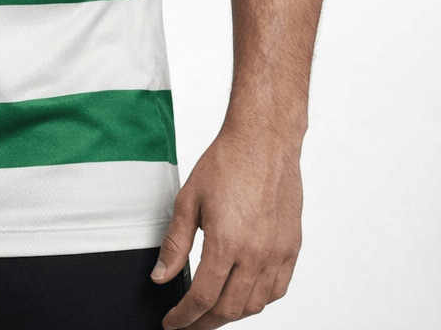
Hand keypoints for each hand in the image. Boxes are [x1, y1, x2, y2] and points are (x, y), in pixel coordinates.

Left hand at [151, 128, 301, 328]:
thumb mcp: (188, 200)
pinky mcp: (292, 247)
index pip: (203, 297)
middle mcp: (256, 253)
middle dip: (205, 322)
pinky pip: (277, 289)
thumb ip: (175, 243)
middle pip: (230, 309)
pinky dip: (259, 301)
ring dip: (232, 315)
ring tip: (212, 313)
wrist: (263, 142)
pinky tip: (244, 297)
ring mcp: (278, 253)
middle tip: (188, 323)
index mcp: (226, 242)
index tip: (173, 323)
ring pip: (255, 305)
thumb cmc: (226, 163)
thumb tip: (161, 276)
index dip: (185, 317)